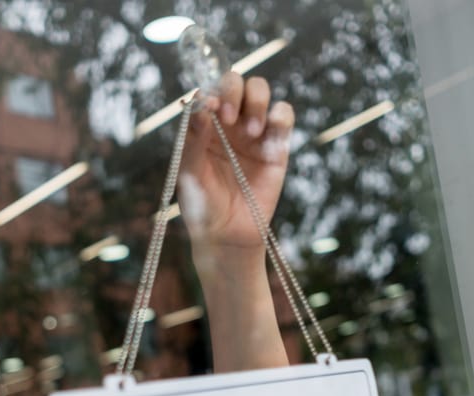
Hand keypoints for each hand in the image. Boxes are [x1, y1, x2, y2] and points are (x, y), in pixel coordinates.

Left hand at [178, 72, 294, 255]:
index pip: (209, 91)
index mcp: (203, 125)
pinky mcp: (276, 146)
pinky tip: (267, 136)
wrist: (228, 235)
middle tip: (229, 117)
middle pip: (235, 82)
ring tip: (251, 132)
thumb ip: (193, 139)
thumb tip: (202, 106)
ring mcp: (253, 132)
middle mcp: (228, 123)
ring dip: (257, 101)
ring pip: (260, 91)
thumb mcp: (189, 174)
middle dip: (233, 90)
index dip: (211, 90)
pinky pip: (283, 115)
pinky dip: (280, 115)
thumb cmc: (202, 205)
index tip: (212, 107)